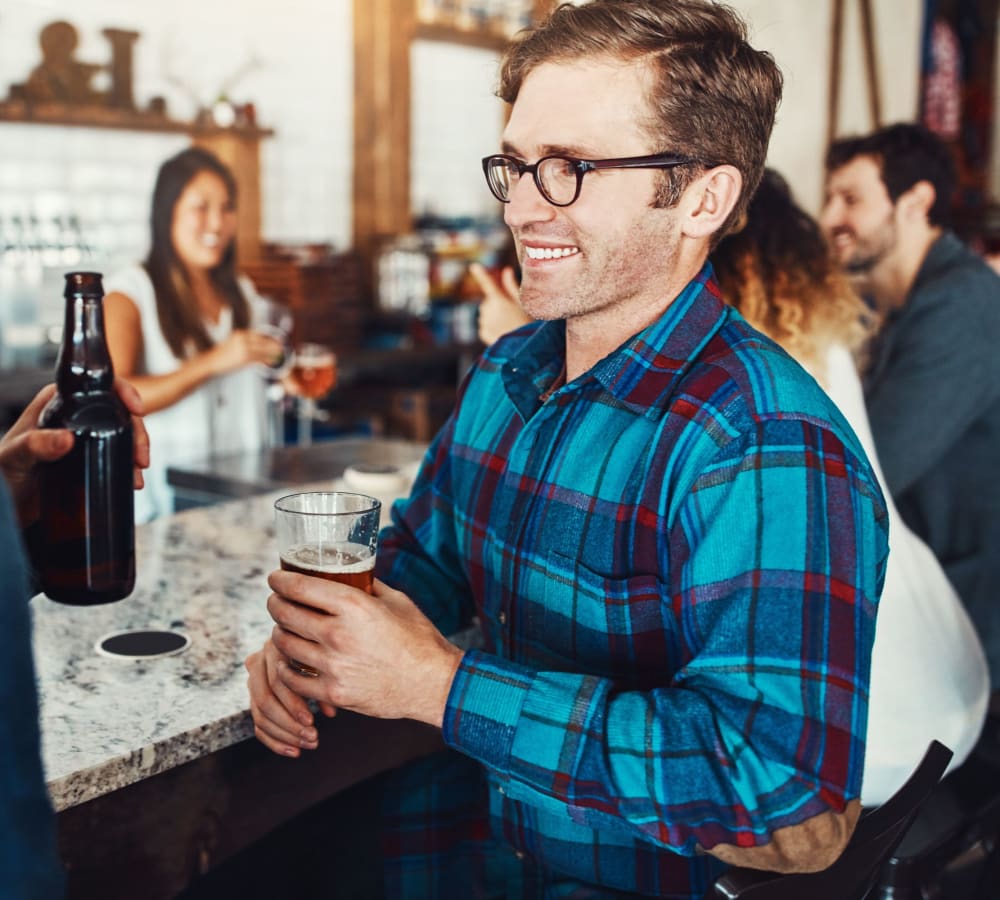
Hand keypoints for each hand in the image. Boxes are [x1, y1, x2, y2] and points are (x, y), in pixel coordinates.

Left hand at [0, 379, 148, 526]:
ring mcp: (84, 437)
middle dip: (137, 432)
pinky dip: (129, 468)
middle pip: (118, 412)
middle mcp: (74, 416)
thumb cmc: (2, 473)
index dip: (123, 392)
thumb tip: (67, 439)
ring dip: (135, 453)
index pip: (97, 386)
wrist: (5, 503)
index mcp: (57, 402)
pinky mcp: (90, 458)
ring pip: (122, 434)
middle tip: (140, 457)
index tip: (137, 409)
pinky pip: (117, 456)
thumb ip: (36, 445)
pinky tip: (131, 481)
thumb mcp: (16, 456)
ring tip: (137, 474)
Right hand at [208, 329, 283, 375]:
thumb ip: (244, 341)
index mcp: (240, 334)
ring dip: (273, 352)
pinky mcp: (244, 359)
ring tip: (280, 354)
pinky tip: (272, 362)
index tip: (277, 340)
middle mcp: (242, 339)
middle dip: (273, 344)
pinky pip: (259, 359)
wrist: (211, 362)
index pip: (258, 334)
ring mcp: (244, 349)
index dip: (269, 337)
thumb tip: (258, 344)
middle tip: (281, 346)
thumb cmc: (222, 355)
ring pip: (263, 350)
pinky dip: (267, 360)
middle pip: (263, 341)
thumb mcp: (233, 343)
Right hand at [245, 637, 324, 757]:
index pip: (277, 683)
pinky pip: (259, 725)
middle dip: (288, 724)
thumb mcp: (324, 661)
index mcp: (274, 647)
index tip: (311, 721)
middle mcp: (257, 662)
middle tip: (312, 737)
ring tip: (309, 744)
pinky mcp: (254, 698)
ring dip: (285, 735)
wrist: (310, 644)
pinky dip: (275, 741)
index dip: (293, 704)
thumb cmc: (323, 650)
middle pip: (264, 701)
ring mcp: (253, 681)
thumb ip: (325, 683)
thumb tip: (330, 712)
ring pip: (260, 715)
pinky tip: (294, 751)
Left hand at [265, 571, 464, 726]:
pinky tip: (290, 660)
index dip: (280, 580)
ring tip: (283, 629)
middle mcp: (338, 634)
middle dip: (275, 604)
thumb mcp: (396, 601)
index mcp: (354, 606)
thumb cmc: (418, 639)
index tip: (275, 578)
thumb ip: (368, 586)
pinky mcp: (334, 692)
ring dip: (279, 634)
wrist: (433, 683)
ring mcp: (333, 666)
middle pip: (285, 614)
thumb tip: (349, 574)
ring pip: (285, 645)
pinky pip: (293, 679)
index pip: (300, 587)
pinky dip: (287, 667)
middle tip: (276, 601)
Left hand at [469, 262, 530, 344]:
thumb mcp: (522, 304)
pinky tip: (502, 332)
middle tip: (511, 313)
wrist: (526, 347)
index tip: (473, 266)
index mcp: (499, 301)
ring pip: (485, 314)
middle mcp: (489, 311)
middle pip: (488, 302)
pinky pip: (484, 325)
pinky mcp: (483, 333)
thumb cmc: (528, 323)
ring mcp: (485, 322)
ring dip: (494, 316)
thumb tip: (506, 270)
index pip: (488, 284)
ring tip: (508, 324)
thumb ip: (511, 286)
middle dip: (496, 305)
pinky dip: (491, 328)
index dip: (481, 275)